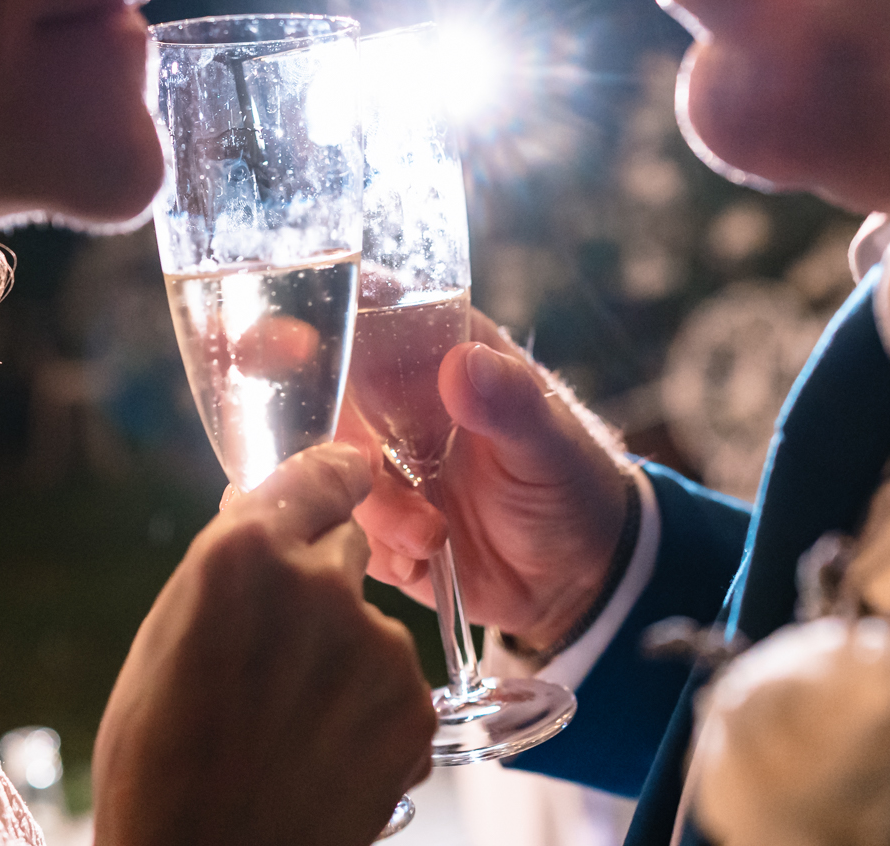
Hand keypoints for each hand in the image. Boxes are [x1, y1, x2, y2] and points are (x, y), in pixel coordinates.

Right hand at [93, 444, 435, 845]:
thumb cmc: (159, 760)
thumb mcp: (164, 637)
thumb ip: (225, 562)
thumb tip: (262, 506)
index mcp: (242, 552)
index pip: (324, 470)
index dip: (329, 481)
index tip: (335, 485)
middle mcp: (320, 583)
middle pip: (346, 547)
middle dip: (321, 581)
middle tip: (276, 649)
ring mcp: (377, 647)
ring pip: (371, 623)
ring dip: (344, 655)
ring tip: (289, 721)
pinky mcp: (414, 708)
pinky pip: (396, 684)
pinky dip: (369, 712)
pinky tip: (321, 751)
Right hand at [343, 310, 633, 652]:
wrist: (577, 577)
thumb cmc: (572, 485)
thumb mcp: (549, 443)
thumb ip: (510, 403)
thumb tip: (463, 361)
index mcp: (442, 356)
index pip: (373, 313)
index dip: (336, 324)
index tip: (312, 353)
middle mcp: (402, 404)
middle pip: (334, 399)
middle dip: (349, 448)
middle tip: (375, 477)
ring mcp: (388, 464)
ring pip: (337, 471)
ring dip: (377, 512)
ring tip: (429, 536)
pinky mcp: (383, 524)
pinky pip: (352, 531)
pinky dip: (381, 551)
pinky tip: (420, 562)